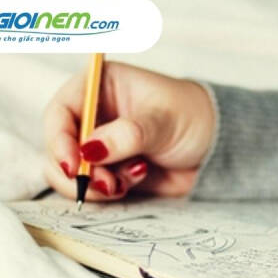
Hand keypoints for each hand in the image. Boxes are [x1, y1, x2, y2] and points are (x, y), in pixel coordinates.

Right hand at [44, 62, 214, 200]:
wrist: (218, 150)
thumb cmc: (194, 118)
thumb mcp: (163, 121)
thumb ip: (128, 134)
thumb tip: (90, 149)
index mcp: (101, 86)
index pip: (61, 111)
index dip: (59, 139)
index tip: (73, 164)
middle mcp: (94, 114)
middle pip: (59, 145)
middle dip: (77, 169)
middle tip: (105, 183)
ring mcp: (100, 145)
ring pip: (71, 172)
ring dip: (94, 184)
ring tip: (124, 183)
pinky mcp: (109, 171)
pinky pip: (91, 188)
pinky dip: (107, 192)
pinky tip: (137, 179)